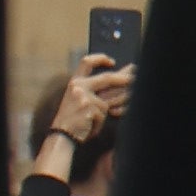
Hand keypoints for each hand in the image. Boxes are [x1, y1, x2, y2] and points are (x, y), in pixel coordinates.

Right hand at [32, 50, 129, 168]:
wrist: (61, 136)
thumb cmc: (71, 120)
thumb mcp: (77, 99)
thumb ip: (93, 90)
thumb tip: (115, 80)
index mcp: (74, 82)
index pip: (87, 62)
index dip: (100, 59)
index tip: (112, 61)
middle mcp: (78, 86)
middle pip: (107, 78)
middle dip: (123, 79)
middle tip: (134, 79)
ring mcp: (84, 96)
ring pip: (106, 103)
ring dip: (102, 116)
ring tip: (89, 123)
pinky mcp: (89, 108)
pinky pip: (103, 115)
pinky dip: (98, 124)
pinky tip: (88, 128)